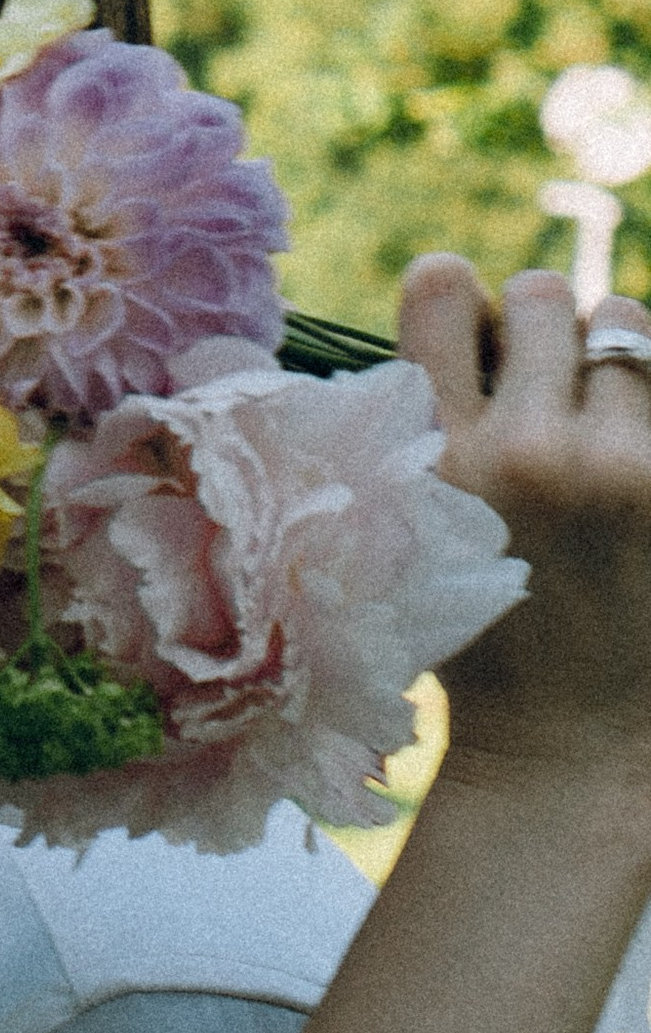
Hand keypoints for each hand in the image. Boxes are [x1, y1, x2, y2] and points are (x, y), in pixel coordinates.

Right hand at [400, 255, 650, 791]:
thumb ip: (418, 429)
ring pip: (626, 323)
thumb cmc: (481, 640)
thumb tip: (460, 315)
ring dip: (612, 361)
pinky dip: (648, 412)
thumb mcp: (405, 536)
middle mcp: (525, 448)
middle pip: (544, 292)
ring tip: (603, 429)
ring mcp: (618, 466)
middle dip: (543, 331)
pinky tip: (633, 464)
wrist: (573, 748)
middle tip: (545, 395)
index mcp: (434, 456)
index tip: (469, 345)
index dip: (457, 300)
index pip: (441, 283)